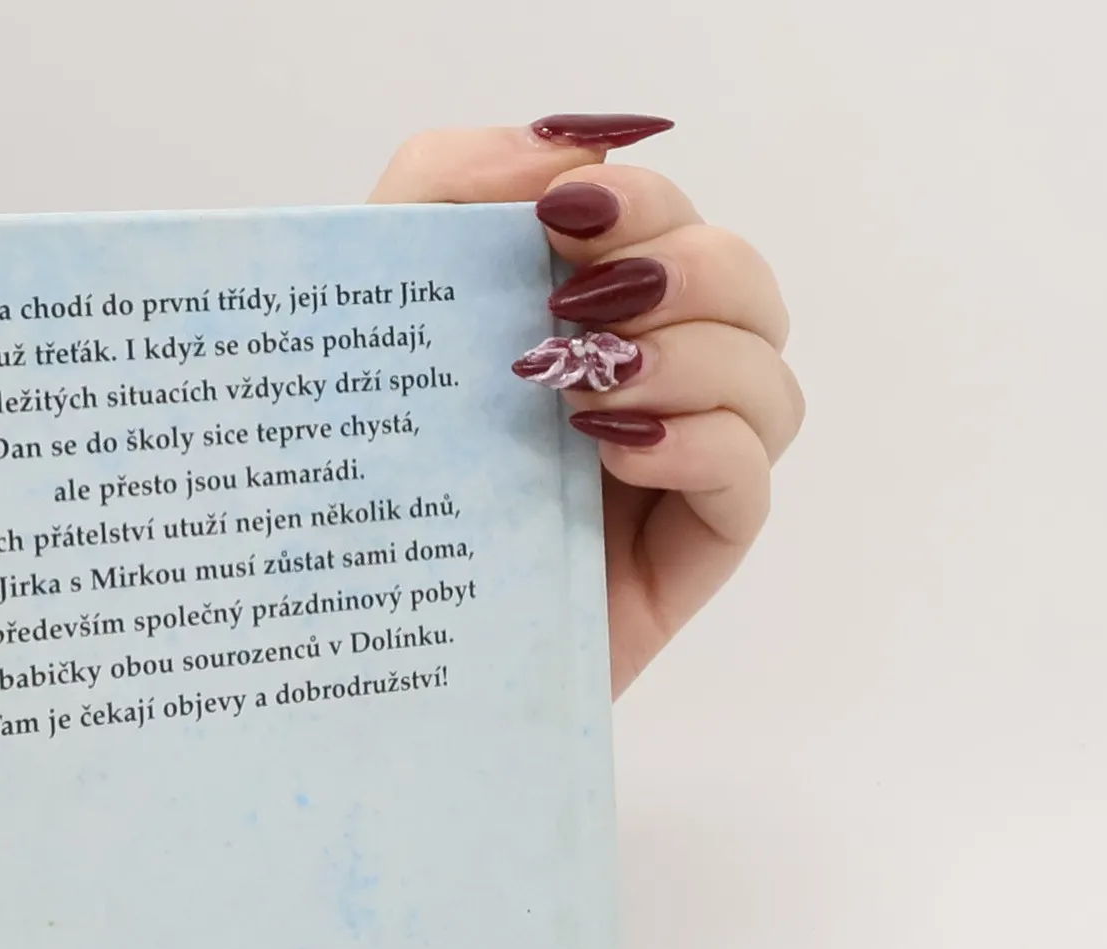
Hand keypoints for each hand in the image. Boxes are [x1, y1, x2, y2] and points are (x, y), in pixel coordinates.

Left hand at [370, 117, 801, 695]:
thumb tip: (561, 149)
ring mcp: (670, 475)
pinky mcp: (679, 560)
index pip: (669, 224)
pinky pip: (751, 482)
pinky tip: (616, 449)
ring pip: (768, 378)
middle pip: (743, 287)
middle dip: (683, 269)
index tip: (562, 215)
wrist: (337, 641)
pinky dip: (703, 444)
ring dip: (695, 357)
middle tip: (579, 305)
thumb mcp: (369, 304)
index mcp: (582, 322)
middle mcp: (642, 387)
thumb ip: (446, 184)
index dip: (642, 200)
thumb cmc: (351, 478)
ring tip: (585, 391)